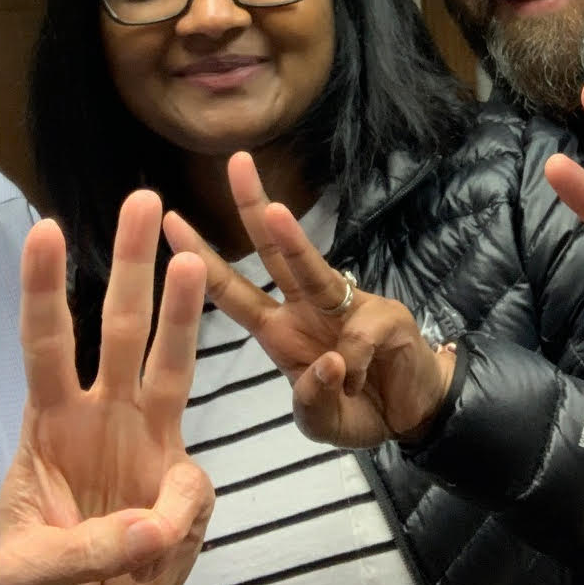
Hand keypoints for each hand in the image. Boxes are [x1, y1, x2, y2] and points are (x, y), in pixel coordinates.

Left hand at [0, 190, 213, 584]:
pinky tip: (151, 552)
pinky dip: (177, 520)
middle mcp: (101, 417)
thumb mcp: (29, 576)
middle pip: (118, 327)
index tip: (44, 229)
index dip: (44, 289)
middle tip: (142, 198)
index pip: (45, 344)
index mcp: (48, 425)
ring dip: (182, 312)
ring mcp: (148, 444)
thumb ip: (86, 548)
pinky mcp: (183, 488)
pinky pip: (193, 491)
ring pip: (172, 364)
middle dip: (131, 263)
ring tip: (193, 259)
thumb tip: (156, 525)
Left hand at [162, 152, 454, 448]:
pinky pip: (359, 338)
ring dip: (292, 239)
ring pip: (314, 268)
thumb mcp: (321, 423)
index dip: (201, 259)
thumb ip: (313, 403)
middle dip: (253, 207)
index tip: (171, 220)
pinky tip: (360, 385)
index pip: (232, 290)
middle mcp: (307, 309)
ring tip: (275, 212)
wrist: (413, 415)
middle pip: (274, 253)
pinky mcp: (385, 317)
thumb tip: (328, 364)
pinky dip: (355, 366)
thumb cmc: (357, 410)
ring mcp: (347, 308)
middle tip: (234, 161)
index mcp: (279, 331)